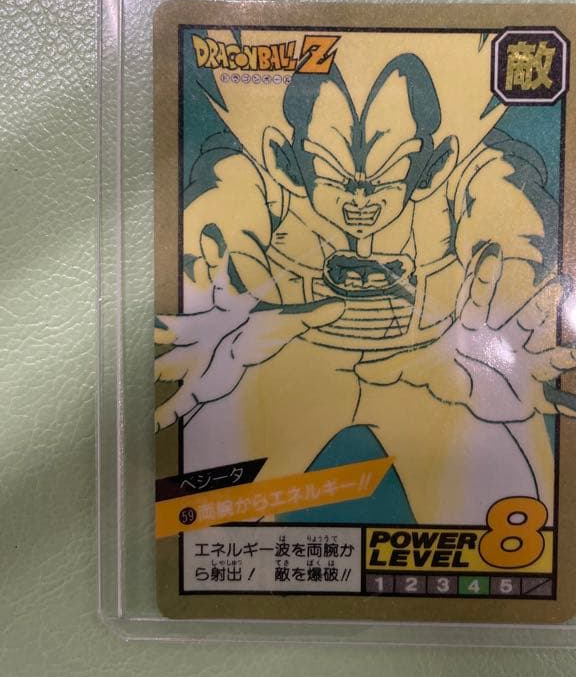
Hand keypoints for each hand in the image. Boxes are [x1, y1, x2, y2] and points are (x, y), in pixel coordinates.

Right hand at [155, 236, 343, 429]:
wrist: (242, 355)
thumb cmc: (257, 333)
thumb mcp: (285, 324)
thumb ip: (311, 317)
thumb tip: (341, 306)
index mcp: (221, 316)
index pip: (218, 291)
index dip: (215, 272)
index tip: (207, 250)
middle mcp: (202, 337)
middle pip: (178, 330)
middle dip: (163, 329)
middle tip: (150, 325)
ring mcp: (195, 363)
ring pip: (168, 366)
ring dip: (156, 373)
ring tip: (132, 381)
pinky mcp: (197, 389)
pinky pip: (178, 403)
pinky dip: (166, 415)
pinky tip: (154, 426)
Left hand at [355, 244, 575, 421]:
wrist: (479, 406)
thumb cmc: (452, 379)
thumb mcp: (420, 372)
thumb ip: (391, 368)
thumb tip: (358, 369)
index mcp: (470, 328)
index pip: (474, 297)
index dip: (482, 276)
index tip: (489, 250)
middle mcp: (496, 334)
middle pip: (510, 309)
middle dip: (527, 295)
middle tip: (545, 272)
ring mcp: (516, 352)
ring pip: (532, 328)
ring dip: (546, 312)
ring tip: (561, 290)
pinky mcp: (529, 374)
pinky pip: (547, 366)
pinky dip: (562, 361)